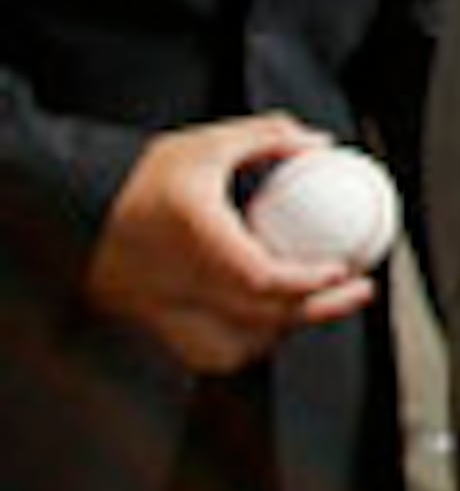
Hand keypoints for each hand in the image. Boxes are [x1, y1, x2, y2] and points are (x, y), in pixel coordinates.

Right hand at [82, 117, 376, 373]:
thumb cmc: (139, 175)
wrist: (70, 211)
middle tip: (358, 290)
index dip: (307, 283)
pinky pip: (206, 352)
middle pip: (259, 319)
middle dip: (316, 311)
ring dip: (279, 331)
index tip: (344, 269)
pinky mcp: (150, 326)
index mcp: (194, 242)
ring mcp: (160, 313)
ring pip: (234, 347)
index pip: (260, 279)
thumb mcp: (206, 144)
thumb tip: (322, 144)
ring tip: (317, 305)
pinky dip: (243, 343)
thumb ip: (267, 138)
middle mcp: (177, 286)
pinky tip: (270, 319)